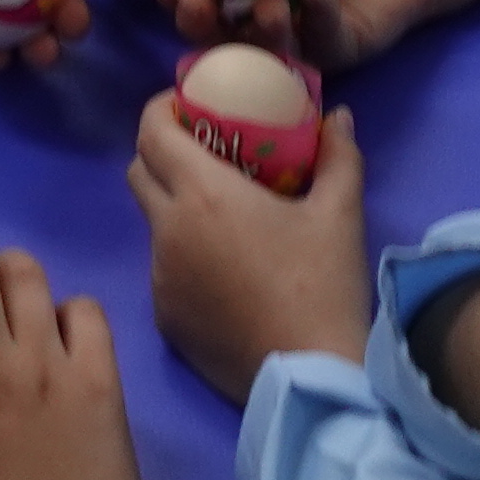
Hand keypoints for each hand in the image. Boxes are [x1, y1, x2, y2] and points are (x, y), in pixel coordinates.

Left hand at [127, 92, 375, 406]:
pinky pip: (163, 270)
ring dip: (174, 208)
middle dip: (162, 153)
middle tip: (204, 152)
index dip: (160, 110)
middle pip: (138, 172)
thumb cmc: (324, 284)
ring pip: (151, 224)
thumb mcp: (340, 213)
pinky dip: (183, 256)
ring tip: (221, 216)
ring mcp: (159, 277)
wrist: (309, 374)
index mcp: (203, 195)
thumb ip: (338, 154)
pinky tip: (224, 270)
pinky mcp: (164, 317)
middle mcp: (168, 231)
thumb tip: (337, 116)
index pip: (151, 132)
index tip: (187, 106)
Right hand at [153, 0, 440, 69]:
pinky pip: (321, 41)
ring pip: (265, 51)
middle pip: (213, 37)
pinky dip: (317, 14)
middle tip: (197, 0)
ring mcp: (294, 43)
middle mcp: (254, 26)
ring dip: (260, 30)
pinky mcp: (334, 52)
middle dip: (197, 22)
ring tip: (268, 3)